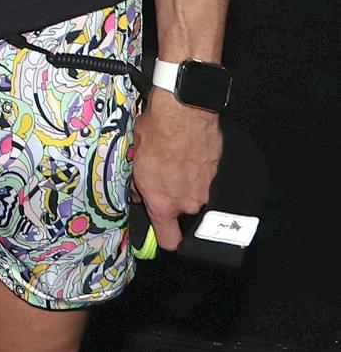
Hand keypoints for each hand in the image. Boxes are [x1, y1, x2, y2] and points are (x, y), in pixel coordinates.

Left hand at [130, 94, 221, 249]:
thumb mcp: (134, 157)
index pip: (169, 240)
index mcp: (163, 203)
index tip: (159, 229)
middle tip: (161, 175)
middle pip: (180, 210)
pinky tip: (187, 151)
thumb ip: (137, 184)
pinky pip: (203, 178)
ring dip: (184, 182)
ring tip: (174, 159)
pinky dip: (196, 169)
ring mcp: (206, 188)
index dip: (164, 237)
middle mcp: (188, 202)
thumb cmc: (154, 133)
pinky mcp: (217, 172)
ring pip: (192, 192)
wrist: (183, 111)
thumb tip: (137, 194)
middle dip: (171, 196)